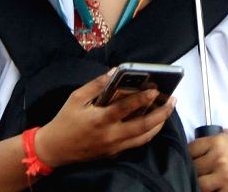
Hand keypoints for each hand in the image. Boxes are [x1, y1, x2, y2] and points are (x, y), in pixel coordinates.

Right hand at [35, 73, 175, 168]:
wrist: (55, 149)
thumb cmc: (65, 120)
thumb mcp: (76, 97)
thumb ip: (96, 84)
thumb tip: (114, 72)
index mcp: (101, 119)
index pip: (126, 108)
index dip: (142, 98)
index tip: (156, 89)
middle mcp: (110, 136)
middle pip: (142, 127)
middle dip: (160, 114)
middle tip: (172, 101)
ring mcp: (113, 147)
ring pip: (143, 138)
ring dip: (158, 124)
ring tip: (167, 111)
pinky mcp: (114, 154)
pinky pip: (135, 144)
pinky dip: (147, 133)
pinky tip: (153, 123)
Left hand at [189, 130, 227, 191]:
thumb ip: (212, 138)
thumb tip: (194, 144)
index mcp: (218, 142)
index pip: (191, 149)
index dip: (190, 156)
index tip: (193, 160)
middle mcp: (220, 158)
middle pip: (193, 168)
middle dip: (197, 172)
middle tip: (203, 173)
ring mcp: (224, 177)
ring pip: (199, 184)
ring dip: (203, 185)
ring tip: (210, 182)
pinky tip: (217, 188)